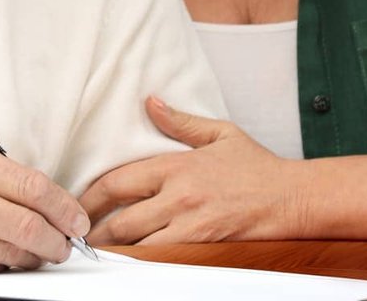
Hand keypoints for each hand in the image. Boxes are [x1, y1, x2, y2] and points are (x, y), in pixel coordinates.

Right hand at [0, 146, 89, 277]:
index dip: (64, 208)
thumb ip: (2, 181)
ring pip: (13, 253)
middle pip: (28, 225)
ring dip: (34, 259)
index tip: (78, 221)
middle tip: (66, 246)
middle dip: (57, 241)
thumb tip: (51, 206)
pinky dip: (4, 269)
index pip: (33, 186)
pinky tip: (2, 261)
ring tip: (37, 254)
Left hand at [80, 96, 305, 244]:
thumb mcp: (220, 134)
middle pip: (121, 219)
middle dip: (93, 230)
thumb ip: (180, 122)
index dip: (90, 195)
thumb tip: (150, 102)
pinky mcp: (203, 248)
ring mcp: (190, 226)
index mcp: (177, 167)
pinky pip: (162, 259)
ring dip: (114, 250)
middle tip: (74, 236)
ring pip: (138, 244)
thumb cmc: (257, 167)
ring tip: (94, 254)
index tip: (76, 203)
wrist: (292, 199)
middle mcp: (179, 197)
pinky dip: (142, 261)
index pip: (119, 182)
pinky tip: (128, 264)